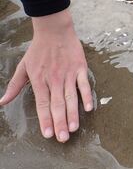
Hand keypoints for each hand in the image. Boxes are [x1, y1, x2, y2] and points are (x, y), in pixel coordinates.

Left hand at [0, 9, 92, 142]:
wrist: (54, 30)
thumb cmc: (38, 49)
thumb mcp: (23, 66)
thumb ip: (14, 86)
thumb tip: (2, 102)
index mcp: (39, 80)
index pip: (42, 104)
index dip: (45, 120)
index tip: (48, 134)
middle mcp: (54, 79)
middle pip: (57, 104)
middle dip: (60, 122)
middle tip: (63, 138)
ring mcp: (68, 74)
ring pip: (71, 97)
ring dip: (73, 114)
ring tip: (74, 128)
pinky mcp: (79, 68)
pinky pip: (84, 84)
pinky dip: (86, 96)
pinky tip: (89, 108)